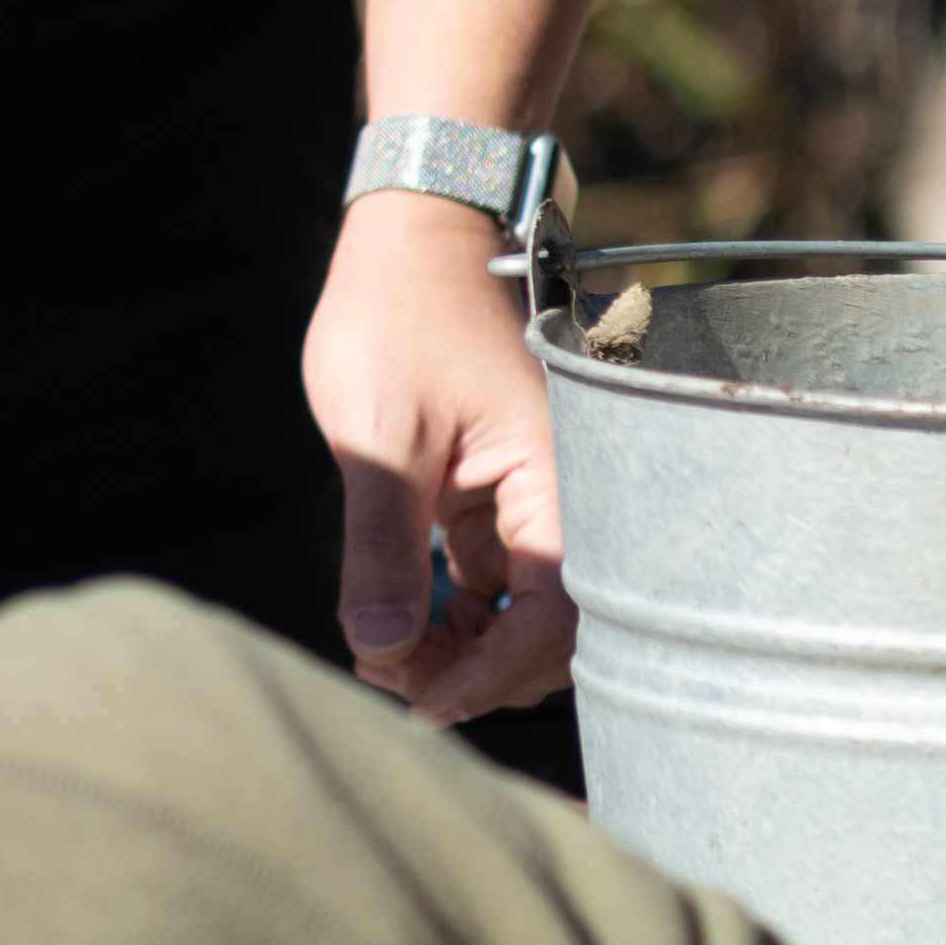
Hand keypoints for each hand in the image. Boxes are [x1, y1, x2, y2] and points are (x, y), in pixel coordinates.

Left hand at [303, 197, 575, 725]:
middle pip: (548, 634)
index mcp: (559, 481)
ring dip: (461, 650)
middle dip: (475, 674)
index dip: (490, 677)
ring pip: (519, 617)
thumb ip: (383, 543)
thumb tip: (382, 647)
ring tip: (384, 654)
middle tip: (390, 680)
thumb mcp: (381, 433)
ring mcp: (531, 501)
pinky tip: (399, 620)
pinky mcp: (497, 498)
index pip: (553, 620)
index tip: (421, 705)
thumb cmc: (395, 319)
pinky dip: (453, 614)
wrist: (406, 239)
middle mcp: (564, 499)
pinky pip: (494, 583)